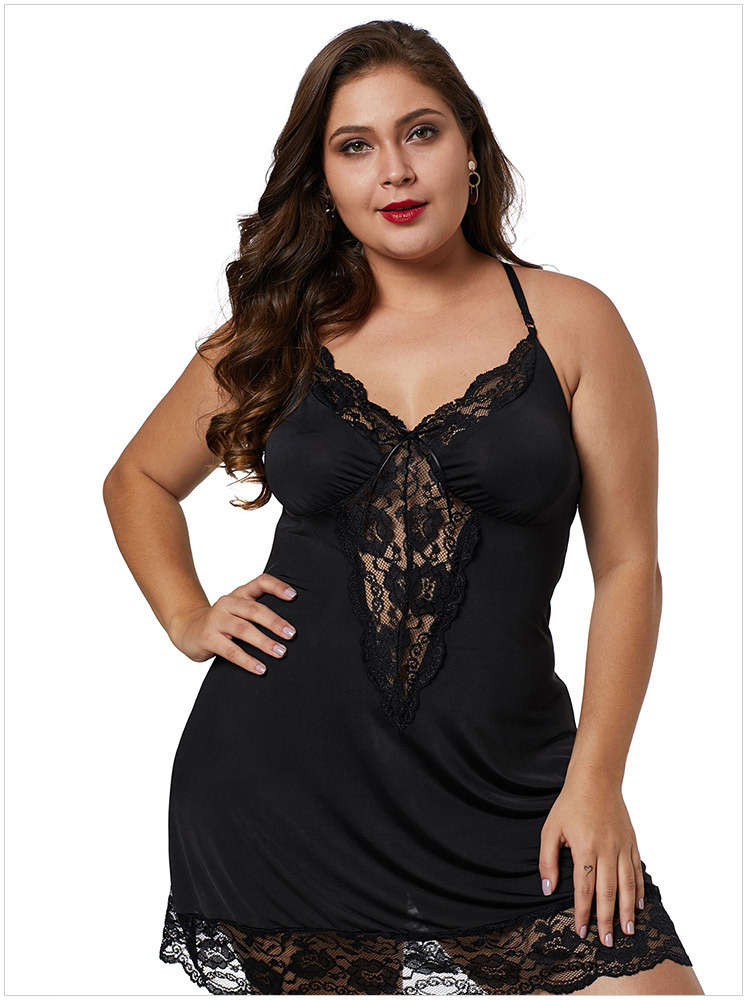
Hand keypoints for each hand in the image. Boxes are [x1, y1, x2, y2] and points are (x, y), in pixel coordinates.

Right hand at [168, 574, 297, 674]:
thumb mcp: (238, 611)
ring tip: (281, 652)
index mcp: (239, 594)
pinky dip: (247, 661)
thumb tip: (291, 629)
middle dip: (275, 622)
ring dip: (264, 642)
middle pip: (254, 609)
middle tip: (292, 634)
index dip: (277, 587)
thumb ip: (258, 613)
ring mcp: (216, 620)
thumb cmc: (222, 623)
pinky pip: (231, 651)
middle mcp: (228, 603)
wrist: (187, 630)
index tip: (294, 596)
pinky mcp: (208, 638)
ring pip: (244, 629)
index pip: (260, 583)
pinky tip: (261, 669)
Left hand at [538, 778, 645, 946]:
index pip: (584, 888)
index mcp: (585, 847)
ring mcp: (622, 846)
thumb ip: (548, 860)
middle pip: (608, 892)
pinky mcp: (631, 842)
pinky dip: (639, 890)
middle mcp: (606, 849)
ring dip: (628, 910)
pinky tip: (639, 905)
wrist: (596, 780)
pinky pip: (637, 871)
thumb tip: (547, 888)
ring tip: (629, 931)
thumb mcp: (550, 829)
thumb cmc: (570, 805)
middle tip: (608, 942)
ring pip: (627, 884)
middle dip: (607, 919)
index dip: (583, 912)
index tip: (582, 931)